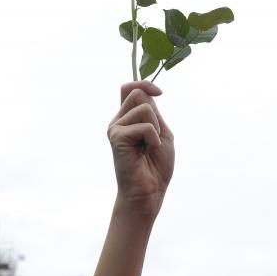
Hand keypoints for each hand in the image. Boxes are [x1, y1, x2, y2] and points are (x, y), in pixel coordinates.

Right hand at [107, 81, 174, 216]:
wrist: (149, 191)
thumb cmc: (156, 166)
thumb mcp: (161, 133)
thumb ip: (153, 112)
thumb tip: (146, 92)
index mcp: (128, 118)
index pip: (129, 88)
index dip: (144, 84)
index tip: (160, 93)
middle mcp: (118, 120)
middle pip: (137, 93)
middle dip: (155, 113)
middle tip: (154, 137)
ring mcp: (115, 128)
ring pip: (144, 107)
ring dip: (156, 128)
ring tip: (149, 147)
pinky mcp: (116, 137)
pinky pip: (145, 126)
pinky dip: (153, 138)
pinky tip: (147, 152)